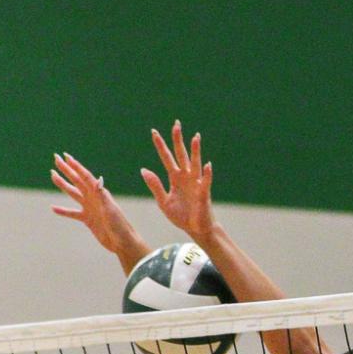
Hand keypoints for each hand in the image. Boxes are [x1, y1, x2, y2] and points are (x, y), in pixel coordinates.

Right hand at [51, 153, 145, 266]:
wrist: (123, 243)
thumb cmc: (120, 226)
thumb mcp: (110, 210)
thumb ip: (102, 196)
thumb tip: (97, 181)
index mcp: (99, 194)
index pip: (85, 176)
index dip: (75, 166)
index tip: (65, 156)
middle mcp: (94, 198)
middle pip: (77, 180)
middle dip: (66, 169)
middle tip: (55, 158)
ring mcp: (90, 208)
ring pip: (73, 193)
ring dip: (63, 184)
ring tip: (52, 175)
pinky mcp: (88, 220)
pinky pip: (72, 213)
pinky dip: (63, 211)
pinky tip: (53, 208)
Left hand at [142, 121, 216, 245]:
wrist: (195, 229)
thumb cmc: (181, 216)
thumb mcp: (163, 201)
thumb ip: (155, 186)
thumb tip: (144, 170)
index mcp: (175, 178)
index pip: (166, 157)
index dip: (160, 145)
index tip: (154, 132)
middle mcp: (186, 177)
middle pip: (181, 154)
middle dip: (178, 140)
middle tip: (176, 124)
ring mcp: (195, 183)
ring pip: (195, 163)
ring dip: (195, 151)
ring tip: (195, 137)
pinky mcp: (203, 193)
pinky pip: (205, 181)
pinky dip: (207, 173)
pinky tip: (208, 164)